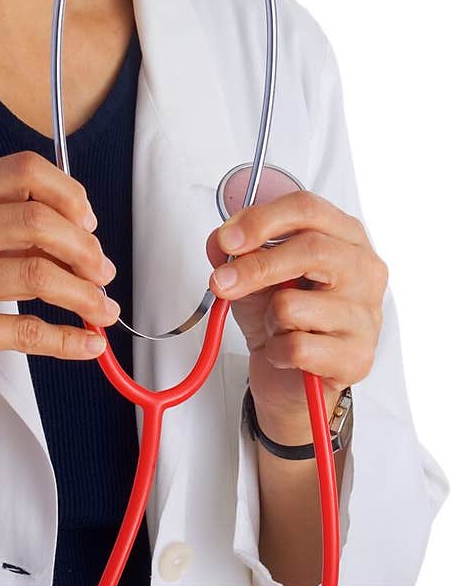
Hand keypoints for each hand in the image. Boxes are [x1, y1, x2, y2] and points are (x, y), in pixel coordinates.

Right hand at [0, 150, 119, 407]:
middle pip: (37, 220)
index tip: (87, 220)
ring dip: (86, 294)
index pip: (21, 171)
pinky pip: (28, 332)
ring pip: (39, 274)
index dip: (67, 193)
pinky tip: (88, 343)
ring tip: (102, 308)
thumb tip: (73, 230)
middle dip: (85, 247)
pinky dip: (69, 339)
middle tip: (102, 269)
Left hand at [205, 190, 387, 441]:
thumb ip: (235, 251)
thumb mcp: (252, 273)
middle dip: (255, 267)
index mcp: (343, 235)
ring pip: (293, 304)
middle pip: (310, 249)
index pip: (306, 209)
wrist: (294, 377)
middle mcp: (363, 269)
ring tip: (278, 326)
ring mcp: (366, 314)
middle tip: (221, 281)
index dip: (261, 220)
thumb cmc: (282, 316)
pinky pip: (296, 347)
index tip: (227, 238)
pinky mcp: (357, 356)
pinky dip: (276, 352)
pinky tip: (286, 353)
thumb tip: (220, 242)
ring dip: (268, 319)